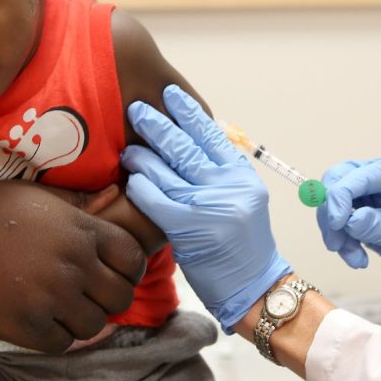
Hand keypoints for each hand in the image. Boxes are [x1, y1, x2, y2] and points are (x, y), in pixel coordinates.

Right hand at [0, 180, 146, 351]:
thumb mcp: (39, 197)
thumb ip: (78, 205)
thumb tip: (111, 196)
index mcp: (81, 229)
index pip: (133, 258)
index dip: (129, 270)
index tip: (116, 274)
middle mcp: (74, 264)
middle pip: (120, 296)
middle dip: (109, 298)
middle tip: (90, 297)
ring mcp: (52, 296)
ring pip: (94, 324)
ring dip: (81, 319)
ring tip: (62, 309)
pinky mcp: (26, 325)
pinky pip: (61, 343)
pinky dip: (54, 336)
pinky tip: (40, 322)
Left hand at [121, 85, 290, 331]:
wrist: (254, 287)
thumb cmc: (243, 246)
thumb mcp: (241, 201)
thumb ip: (218, 175)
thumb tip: (185, 145)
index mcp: (241, 175)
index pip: (212, 134)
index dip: (189, 112)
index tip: (171, 94)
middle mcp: (228, 185)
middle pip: (186, 147)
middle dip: (158, 125)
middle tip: (136, 109)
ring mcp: (209, 206)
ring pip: (167, 170)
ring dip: (142, 156)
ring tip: (126, 148)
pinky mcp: (189, 228)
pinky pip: (156, 198)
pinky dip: (141, 186)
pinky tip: (132, 178)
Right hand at [318, 153, 380, 280]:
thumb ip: (374, 224)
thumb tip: (346, 221)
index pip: (353, 176)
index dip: (338, 199)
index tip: (337, 226)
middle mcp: (378, 176)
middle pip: (336, 183)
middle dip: (332, 215)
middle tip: (335, 243)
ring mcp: (369, 194)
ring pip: (334, 206)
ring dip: (337, 234)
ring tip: (355, 258)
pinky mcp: (363, 213)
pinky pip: (340, 224)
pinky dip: (343, 242)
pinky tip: (358, 258)